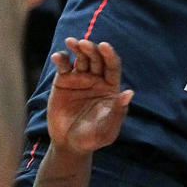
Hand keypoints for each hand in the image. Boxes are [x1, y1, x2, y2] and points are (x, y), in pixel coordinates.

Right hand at [46, 38, 133, 152]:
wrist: (70, 144)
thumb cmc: (93, 138)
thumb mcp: (108, 129)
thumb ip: (118, 111)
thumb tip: (129, 93)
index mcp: (110, 87)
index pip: (112, 66)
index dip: (110, 55)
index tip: (105, 46)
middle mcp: (96, 79)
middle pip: (96, 58)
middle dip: (91, 49)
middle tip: (84, 44)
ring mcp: (79, 78)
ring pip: (80, 58)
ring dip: (77, 48)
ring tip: (72, 42)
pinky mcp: (63, 81)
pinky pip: (63, 66)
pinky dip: (60, 59)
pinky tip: (58, 57)